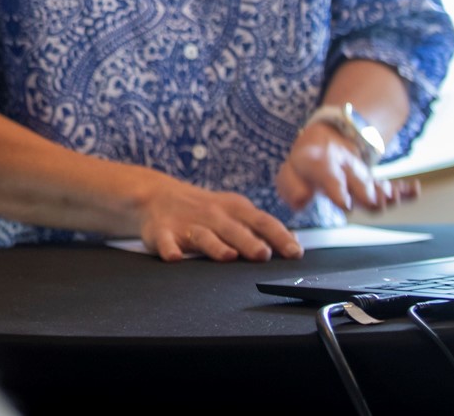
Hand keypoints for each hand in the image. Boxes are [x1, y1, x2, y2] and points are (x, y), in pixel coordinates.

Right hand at [136, 171, 302, 262]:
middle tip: (263, 254)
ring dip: (215, 245)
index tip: (295, 253)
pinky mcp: (162, 233)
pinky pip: (165, 241)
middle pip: (234, 230)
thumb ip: (262, 228)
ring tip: (227, 255)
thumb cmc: (205, 210)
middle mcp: (213, 216)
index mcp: (234, 210)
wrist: (158, 196)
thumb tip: (294, 243)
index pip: (262, 222)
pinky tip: (174, 256)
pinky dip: (169, 248)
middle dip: (249, 242)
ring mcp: (187, 224)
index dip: (279, 237)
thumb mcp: (235, 212)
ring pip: (203, 236)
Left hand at [275, 123, 419, 215]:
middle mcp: (346, 169)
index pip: (331, 179)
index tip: (344, 204)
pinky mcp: (374, 181)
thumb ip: (291, 187)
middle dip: (367, 195)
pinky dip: (403, 189)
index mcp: (323, 166)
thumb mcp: (289, 173)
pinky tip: (414, 190)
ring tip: (396, 198)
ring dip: (387, 194)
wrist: (325, 141)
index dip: (338, 191)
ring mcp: (362, 175)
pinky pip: (391, 185)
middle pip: (360, 184)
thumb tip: (300, 201)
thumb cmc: (306, 164)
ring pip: (377, 186)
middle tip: (373, 204)